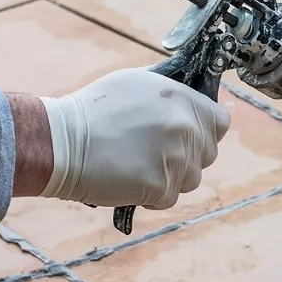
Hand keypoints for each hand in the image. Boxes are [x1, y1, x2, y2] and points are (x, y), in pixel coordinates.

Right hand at [12, 69, 230, 208]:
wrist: (60, 141)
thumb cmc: (93, 110)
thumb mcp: (137, 83)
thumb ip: (171, 93)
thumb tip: (191, 96)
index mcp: (183, 101)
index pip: (220, 123)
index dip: (206, 131)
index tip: (189, 136)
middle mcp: (185, 128)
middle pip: (207, 154)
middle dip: (186, 156)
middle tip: (152, 152)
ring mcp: (175, 159)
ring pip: (190, 179)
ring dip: (169, 177)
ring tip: (136, 164)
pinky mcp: (160, 187)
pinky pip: (168, 198)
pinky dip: (150, 195)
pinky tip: (128, 179)